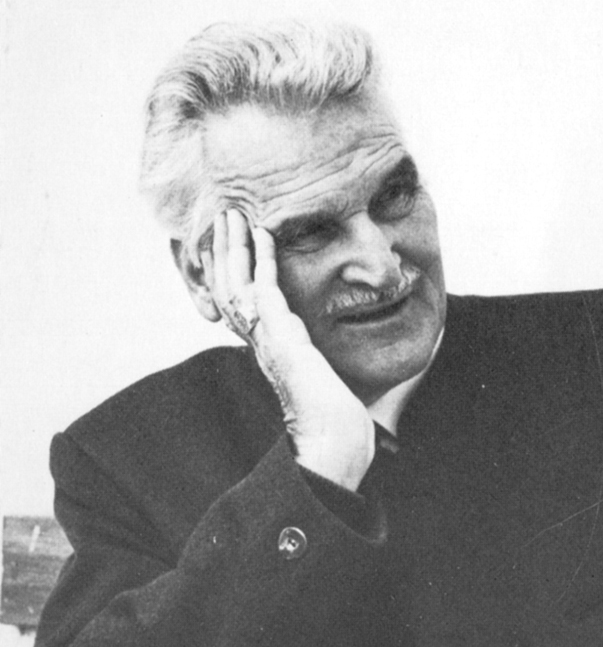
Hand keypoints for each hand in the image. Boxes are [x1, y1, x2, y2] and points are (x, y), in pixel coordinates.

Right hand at [208, 210, 374, 490]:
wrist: (334, 434)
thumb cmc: (334, 413)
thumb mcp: (321, 372)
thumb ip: (319, 355)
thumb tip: (332, 350)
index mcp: (266, 347)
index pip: (238, 300)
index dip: (230, 269)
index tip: (229, 241)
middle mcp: (258, 341)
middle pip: (226, 285)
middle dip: (223, 249)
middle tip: (224, 214)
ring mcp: (265, 338)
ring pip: (235, 281)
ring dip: (234, 245)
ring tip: (233, 212)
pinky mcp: (280, 335)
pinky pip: (263, 287)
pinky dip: (261, 258)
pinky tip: (264, 233)